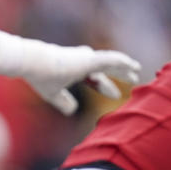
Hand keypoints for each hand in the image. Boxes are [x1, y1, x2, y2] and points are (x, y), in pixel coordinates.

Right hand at [22, 46, 140, 114]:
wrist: (33, 63)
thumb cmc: (40, 77)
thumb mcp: (52, 93)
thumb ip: (63, 101)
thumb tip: (73, 111)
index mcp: (73, 69)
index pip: (93, 78)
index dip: (104, 86)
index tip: (116, 95)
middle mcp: (81, 61)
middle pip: (105, 68)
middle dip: (118, 73)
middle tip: (133, 79)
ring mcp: (86, 59)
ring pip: (110, 62)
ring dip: (124, 66)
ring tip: (137, 69)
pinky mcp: (89, 59)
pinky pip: (111, 60)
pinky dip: (122, 62)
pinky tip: (133, 65)